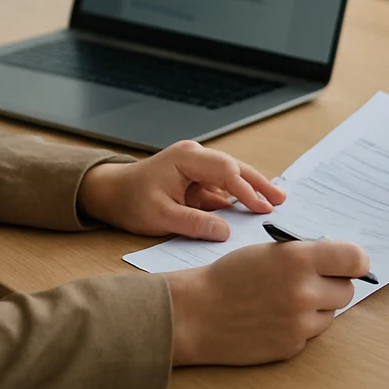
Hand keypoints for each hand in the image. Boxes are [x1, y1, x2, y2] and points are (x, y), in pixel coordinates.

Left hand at [76, 140, 284, 238]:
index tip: (262, 208)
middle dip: (258, 184)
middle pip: (234, 167)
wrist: (109, 193)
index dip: (246, 190)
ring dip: (249, 189)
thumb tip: (225, 232)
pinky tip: (251, 207)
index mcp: (186, 158)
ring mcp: (195, 165)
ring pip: (230, 176)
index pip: (225, 170)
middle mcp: (194, 156)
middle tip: (280, 200)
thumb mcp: (160, 217)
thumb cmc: (130, 201)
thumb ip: (194, 223)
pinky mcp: (195, 178)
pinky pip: (220, 186)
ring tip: (272, 202)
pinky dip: (235, 196)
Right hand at [164, 239, 371, 365]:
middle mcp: (304, 291)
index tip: (352, 265)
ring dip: (317, 308)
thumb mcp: (269, 251)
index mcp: (299, 259)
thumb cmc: (230, 277)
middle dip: (332, 286)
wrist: (196, 313)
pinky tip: (274, 320)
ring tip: (285, 302)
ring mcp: (299, 323)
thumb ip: (306, 255)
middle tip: (310, 283)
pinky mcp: (292, 347)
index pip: (355, 259)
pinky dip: (300, 327)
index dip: (356, 262)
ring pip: (331, 314)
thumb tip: (342, 263)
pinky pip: (312, 334)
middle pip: (347, 290)